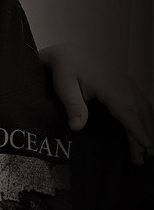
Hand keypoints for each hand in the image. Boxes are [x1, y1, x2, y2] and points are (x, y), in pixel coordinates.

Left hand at [39, 43, 153, 163]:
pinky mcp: (125, 83)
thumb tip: (77, 127)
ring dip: (147, 126)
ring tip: (147, 149)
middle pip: (138, 111)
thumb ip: (73, 106)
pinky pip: (140, 101)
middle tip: (143, 157)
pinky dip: (145, 116)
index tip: (145, 144)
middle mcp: (121, 82)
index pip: (126, 109)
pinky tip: (144, 128)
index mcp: (108, 84)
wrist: (67, 53)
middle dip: (144, 134)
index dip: (136, 128)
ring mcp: (125, 82)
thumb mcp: (63, 86)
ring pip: (143, 106)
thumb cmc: (65, 69)